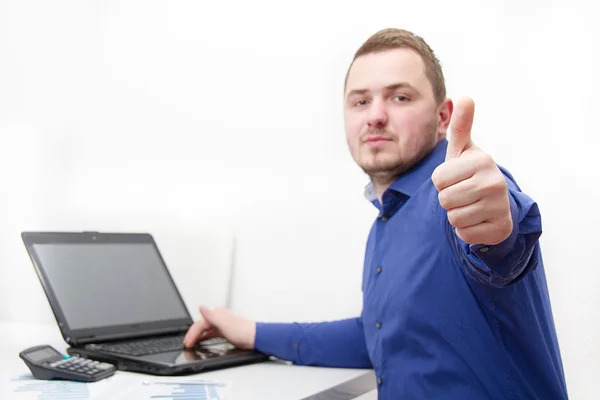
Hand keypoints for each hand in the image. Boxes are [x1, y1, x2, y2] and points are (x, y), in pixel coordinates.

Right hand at [183, 306, 255, 349]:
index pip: (200, 323)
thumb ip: (210, 315)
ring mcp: (221, 324)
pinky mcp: (224, 331)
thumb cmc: (242, 331)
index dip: (192, 333)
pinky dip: (204, 337)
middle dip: (192, 334)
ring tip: (190, 343)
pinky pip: (210, 333)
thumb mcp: (223, 323)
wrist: (254, 337)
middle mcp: (218, 317)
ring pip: (205, 329)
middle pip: (201, 325)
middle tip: (186, 343)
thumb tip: (200, 306)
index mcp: (217, 313)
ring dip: (197, 336)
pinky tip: (201, 340)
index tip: (187, 342)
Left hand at [431, 97, 511, 244]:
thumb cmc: (471, 174)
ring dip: (457, 215)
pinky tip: (477, 220)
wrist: (495, 205)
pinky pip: (464, 234)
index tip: (456, 178)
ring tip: (471, 206)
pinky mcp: (498, 228)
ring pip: (453, 218)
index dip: (442, 181)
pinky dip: (466, 230)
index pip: (438, 179)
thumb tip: (465, 97)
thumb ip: (461, 127)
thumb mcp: (464, 152)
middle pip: (444, 199)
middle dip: (448, 199)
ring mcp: (499, 206)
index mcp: (482, 160)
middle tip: (463, 193)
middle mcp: (494, 181)